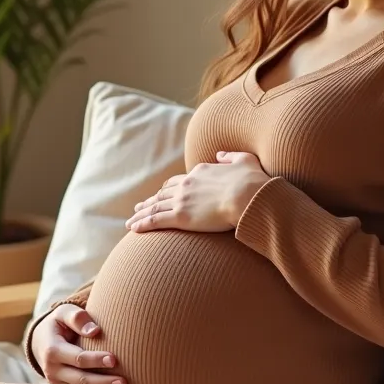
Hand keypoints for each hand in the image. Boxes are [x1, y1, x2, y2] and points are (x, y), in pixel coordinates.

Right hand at [31, 303, 128, 383]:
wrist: (41, 342)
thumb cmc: (60, 324)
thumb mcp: (64, 313)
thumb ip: (78, 317)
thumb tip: (95, 330)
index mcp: (53, 351)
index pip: (77, 358)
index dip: (95, 360)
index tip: (115, 359)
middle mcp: (53, 372)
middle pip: (81, 381)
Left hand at [126, 150, 270, 232]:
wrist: (248, 195)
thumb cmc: (252, 181)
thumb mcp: (244, 160)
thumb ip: (230, 157)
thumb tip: (220, 155)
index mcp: (200, 172)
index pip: (179, 181)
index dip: (170, 188)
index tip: (163, 194)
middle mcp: (186, 185)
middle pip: (163, 193)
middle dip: (151, 201)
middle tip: (141, 207)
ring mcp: (182, 200)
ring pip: (155, 207)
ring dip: (141, 213)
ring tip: (132, 221)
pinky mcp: (181, 217)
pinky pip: (155, 220)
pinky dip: (143, 224)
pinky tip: (134, 228)